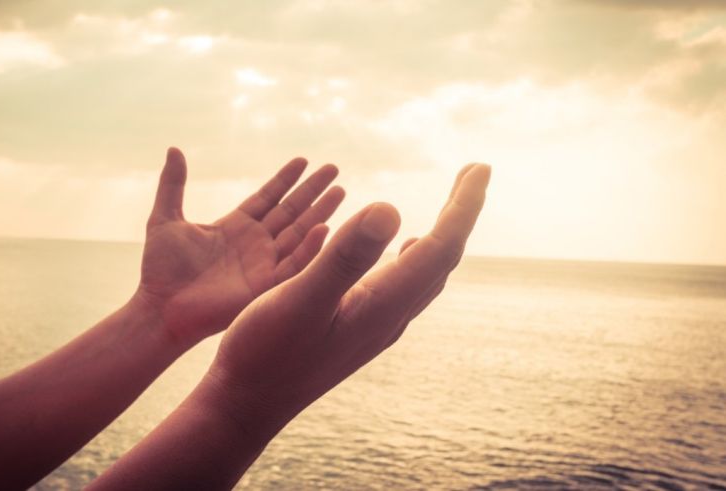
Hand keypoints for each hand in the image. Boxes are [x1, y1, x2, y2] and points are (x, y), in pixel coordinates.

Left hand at [136, 147, 344, 345]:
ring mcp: (262, 264)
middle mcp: (254, 244)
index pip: (267, 197)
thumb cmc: (160, 269)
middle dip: (312, 190)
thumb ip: (173, 184)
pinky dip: (309, 248)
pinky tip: (324, 228)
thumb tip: (174, 149)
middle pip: (290, 211)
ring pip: (298, 233)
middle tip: (334, 169)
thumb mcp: (165, 218)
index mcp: (234, 226)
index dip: (285, 179)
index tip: (303, 161)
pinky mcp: (265, 286)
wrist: (160, 308)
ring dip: (320, 213)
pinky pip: (293, 264)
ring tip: (340, 191)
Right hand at [204, 163, 489, 425]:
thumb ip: (344, 258)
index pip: (440, 247)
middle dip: (460, 213)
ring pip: (425, 273)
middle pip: (442, 258)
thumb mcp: (300, 299)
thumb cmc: (265, 355)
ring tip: (450, 206)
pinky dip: (415, 256)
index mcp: (382, 306)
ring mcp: (375, 326)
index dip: (463, 205)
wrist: (246, 405)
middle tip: (475, 173)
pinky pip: (404, 284)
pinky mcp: (358, 328)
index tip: (480, 167)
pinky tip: (405, 250)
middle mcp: (389, 317)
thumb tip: (391, 208)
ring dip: (442, 234)